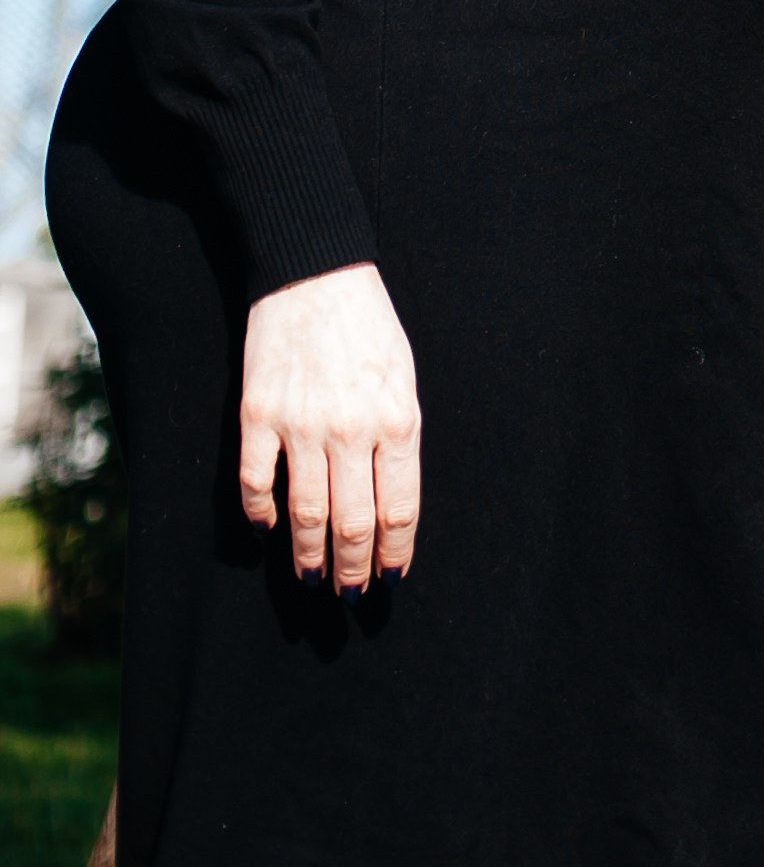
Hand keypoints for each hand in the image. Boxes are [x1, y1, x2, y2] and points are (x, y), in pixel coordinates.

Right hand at [238, 263, 420, 594]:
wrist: (315, 271)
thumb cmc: (368, 325)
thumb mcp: (403, 377)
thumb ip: (398, 438)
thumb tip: (389, 504)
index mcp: (397, 418)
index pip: (399, 509)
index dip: (394, 553)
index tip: (390, 579)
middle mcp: (352, 428)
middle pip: (354, 524)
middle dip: (353, 569)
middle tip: (350, 595)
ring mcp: (302, 424)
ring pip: (307, 516)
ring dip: (310, 557)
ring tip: (313, 579)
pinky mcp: (258, 415)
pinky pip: (257, 484)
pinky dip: (262, 517)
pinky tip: (269, 531)